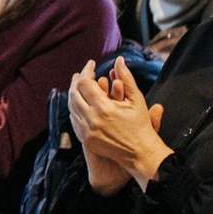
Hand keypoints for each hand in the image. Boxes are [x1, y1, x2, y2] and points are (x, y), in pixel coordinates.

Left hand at [68, 61, 128, 194]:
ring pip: (71, 106)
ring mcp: (86, 131)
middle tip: (83, 73)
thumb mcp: (137, 100)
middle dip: (77, 80)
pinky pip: (74, 119)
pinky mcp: (85, 139)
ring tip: (80, 85)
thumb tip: (119, 60)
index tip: (92, 64)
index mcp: (103, 108)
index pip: (85, 83)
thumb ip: (126, 78)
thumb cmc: (141, 125)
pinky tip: (80, 101)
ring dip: (74, 93)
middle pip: (74, 93)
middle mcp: (91, 119)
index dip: (87, 70)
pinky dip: (75, 107)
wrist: (140, 153)